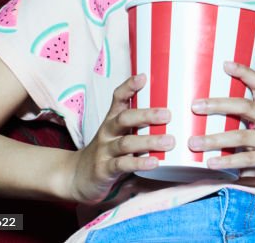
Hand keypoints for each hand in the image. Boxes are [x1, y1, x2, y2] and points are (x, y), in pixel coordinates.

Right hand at [65, 75, 173, 203]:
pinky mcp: (104, 169)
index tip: (143, 77)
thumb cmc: (109, 151)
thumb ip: (140, 123)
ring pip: (126, 142)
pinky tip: (155, 162)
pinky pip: (122, 165)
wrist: (77, 176)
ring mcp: (105, 150)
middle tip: (168, 115)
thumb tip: (176, 113)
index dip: (129, 87)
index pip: (118, 99)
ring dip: (149, 141)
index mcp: (113, 119)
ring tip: (169, 141)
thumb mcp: (120, 133)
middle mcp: (108, 132)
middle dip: (146, 115)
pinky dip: (139, 163)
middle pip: (124, 118)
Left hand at [190, 61, 254, 192]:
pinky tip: (212, 163)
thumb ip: (254, 129)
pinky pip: (250, 158)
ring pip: (241, 135)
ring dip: (214, 139)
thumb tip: (218, 132)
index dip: (244, 72)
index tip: (225, 64)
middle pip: (244, 106)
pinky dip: (228, 161)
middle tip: (195, 106)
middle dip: (217, 105)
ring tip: (193, 143)